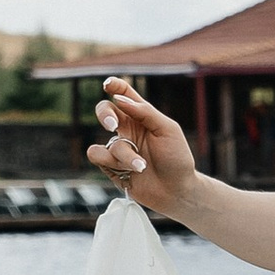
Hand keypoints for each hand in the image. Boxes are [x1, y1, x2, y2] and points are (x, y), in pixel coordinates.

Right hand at [89, 77, 196, 212]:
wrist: (177, 190)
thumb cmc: (177, 158)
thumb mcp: (167, 129)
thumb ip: (145, 112)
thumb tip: (118, 99)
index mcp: (142, 117)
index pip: (124, 95)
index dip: (114, 86)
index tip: (108, 85)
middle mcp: (128, 129)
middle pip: (105, 111)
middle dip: (104, 115)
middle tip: (113, 125)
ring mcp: (119, 147)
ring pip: (107, 141)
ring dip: (124, 155)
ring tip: (142, 166)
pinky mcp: (111, 165)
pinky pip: (97, 155)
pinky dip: (113, 162)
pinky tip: (131, 172)